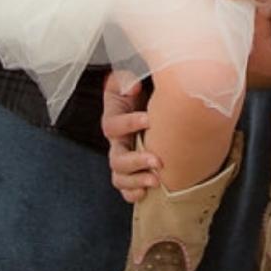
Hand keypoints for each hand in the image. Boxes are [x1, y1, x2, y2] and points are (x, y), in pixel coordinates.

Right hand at [102, 70, 161, 202]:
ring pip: (119, 177)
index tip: (149, 119)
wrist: (148, 99)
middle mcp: (116, 142)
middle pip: (116, 159)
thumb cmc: (137, 87)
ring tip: (156, 181)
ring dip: (136, 181)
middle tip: (157, 161)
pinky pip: (126, 188)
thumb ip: (126, 79)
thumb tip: (133, 87)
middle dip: (136, 162)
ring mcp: (123, 157)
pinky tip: (145, 194)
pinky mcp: (132, 168)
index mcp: (113, 120)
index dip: (129, 123)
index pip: (113, 126)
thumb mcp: (128, 77)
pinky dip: (133, 194)